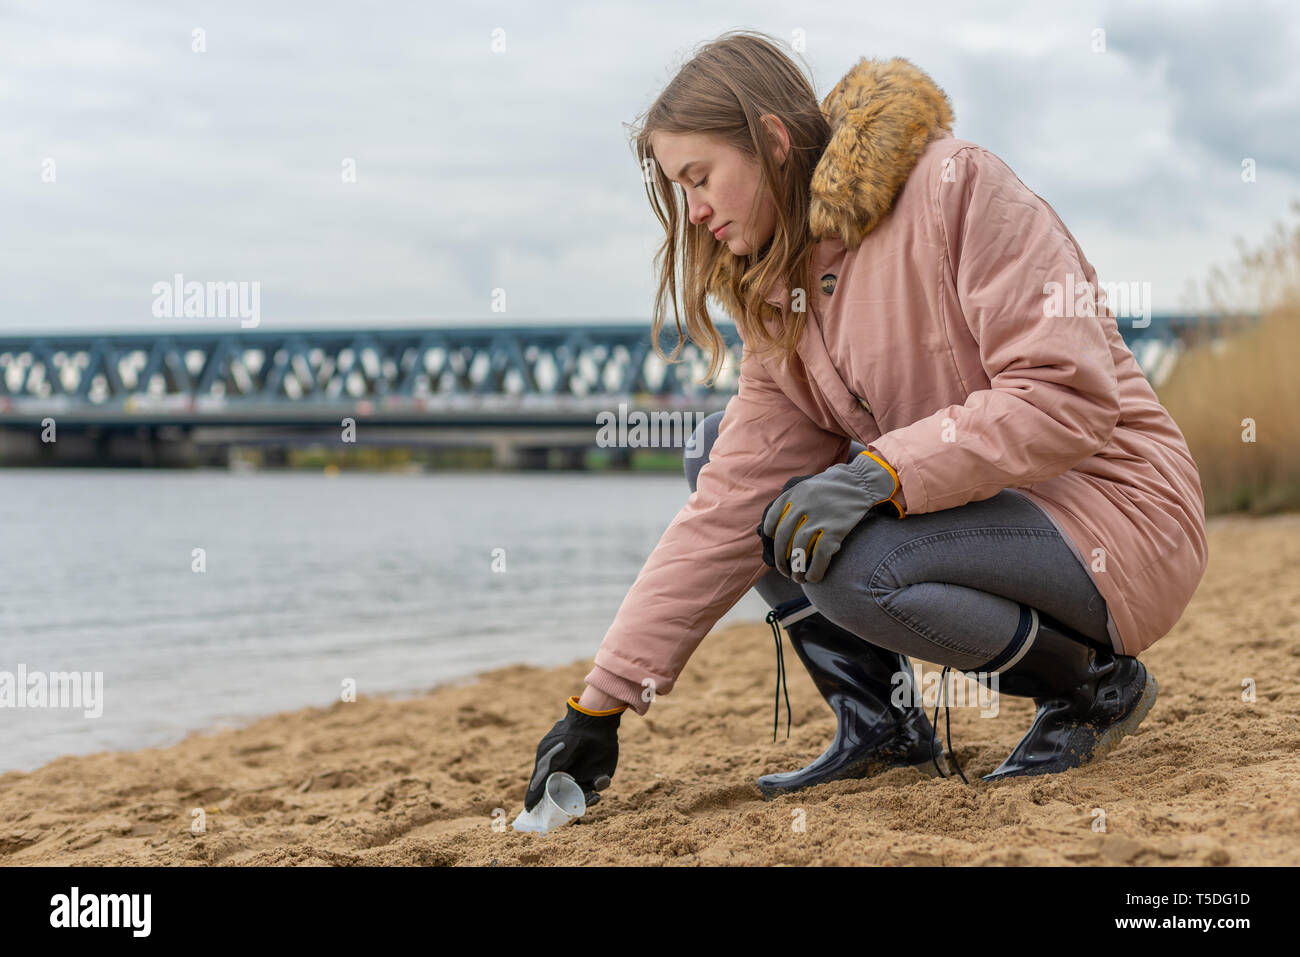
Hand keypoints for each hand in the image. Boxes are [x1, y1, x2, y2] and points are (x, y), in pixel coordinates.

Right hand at [524, 695, 622, 811]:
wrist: (591, 722)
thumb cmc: (565, 739)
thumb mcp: (548, 761)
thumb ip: (539, 782)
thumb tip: (528, 806)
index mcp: (552, 773)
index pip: (549, 795)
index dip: (550, 806)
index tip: (549, 818)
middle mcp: (568, 775)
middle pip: (569, 798)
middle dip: (572, 805)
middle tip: (576, 810)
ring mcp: (585, 774)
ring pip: (586, 795)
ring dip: (589, 798)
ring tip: (593, 796)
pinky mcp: (601, 771)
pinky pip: (600, 784)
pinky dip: (601, 784)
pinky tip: (600, 779)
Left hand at [758, 451, 902, 583]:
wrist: (862, 481)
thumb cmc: (836, 485)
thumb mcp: (810, 484)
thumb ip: (795, 499)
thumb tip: (780, 521)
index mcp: (795, 494)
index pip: (773, 517)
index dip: (770, 532)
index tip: (773, 543)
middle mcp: (803, 506)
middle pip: (783, 538)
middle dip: (780, 559)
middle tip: (784, 571)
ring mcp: (818, 518)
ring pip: (798, 550)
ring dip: (796, 569)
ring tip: (797, 578)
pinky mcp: (835, 530)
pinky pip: (820, 556)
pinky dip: (814, 570)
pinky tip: (813, 579)